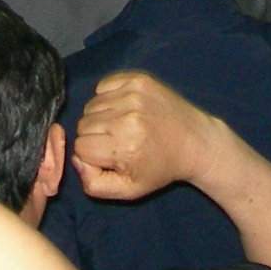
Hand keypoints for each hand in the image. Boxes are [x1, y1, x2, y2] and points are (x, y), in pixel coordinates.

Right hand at [70, 72, 217, 200]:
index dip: (92, 156)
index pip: (80, 148)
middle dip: (95, 136)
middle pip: (82, 125)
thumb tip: (76, 158)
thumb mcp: (128, 191)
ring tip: (123, 126)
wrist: (194, 141)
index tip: (112, 158)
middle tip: (118, 142)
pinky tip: (125, 109)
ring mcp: (133, 94)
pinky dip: (107, 97)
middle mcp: (128, 117)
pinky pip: (103, 85)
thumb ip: (93, 184)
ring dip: (101, 117)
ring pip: (91, 106)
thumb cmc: (159, 169)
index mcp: (125, 147)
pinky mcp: (138, 78)